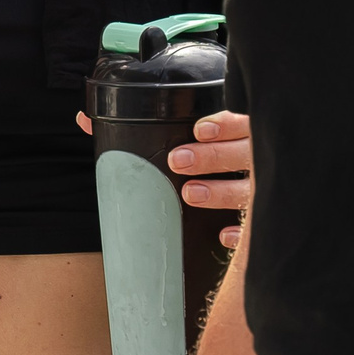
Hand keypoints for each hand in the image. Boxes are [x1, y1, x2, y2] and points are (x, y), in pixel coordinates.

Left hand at [76, 108, 250, 248]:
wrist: (255, 196)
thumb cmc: (207, 159)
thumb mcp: (188, 137)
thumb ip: (139, 127)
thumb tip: (84, 120)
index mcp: (245, 131)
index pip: (242, 120)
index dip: (223, 123)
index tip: (197, 129)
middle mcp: (260, 158)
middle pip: (246, 152)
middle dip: (213, 154)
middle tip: (179, 161)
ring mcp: (268, 190)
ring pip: (252, 190)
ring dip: (222, 191)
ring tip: (191, 193)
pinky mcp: (267, 222)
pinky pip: (258, 229)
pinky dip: (241, 232)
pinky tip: (221, 234)